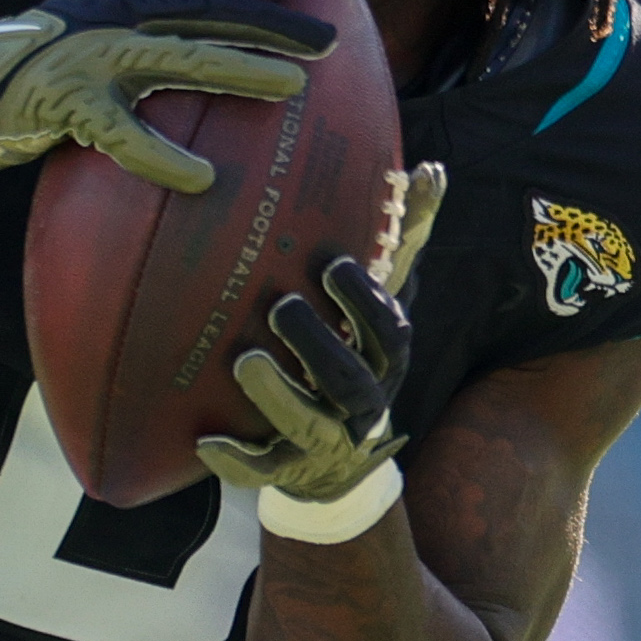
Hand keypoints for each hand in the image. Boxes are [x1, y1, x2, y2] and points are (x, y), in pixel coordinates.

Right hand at [0, 0, 335, 199]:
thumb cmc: (39, 66)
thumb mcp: (99, 27)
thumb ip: (150, 26)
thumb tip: (216, 34)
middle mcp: (114, 9)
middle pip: (208, 7)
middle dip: (272, 20)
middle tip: (328, 42)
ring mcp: (90, 53)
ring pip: (178, 56)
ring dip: (238, 68)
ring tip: (291, 88)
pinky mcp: (66, 101)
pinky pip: (122, 133)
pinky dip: (162, 155)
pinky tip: (201, 176)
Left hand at [199, 163, 447, 509]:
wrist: (334, 456)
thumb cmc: (352, 355)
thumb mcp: (378, 302)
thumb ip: (402, 240)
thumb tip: (432, 168)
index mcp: (384, 362)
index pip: (389, 333)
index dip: (364, 302)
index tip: (330, 266)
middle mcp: (362, 404)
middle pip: (352, 380)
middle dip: (318, 343)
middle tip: (279, 305)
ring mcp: (324, 441)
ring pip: (309, 424)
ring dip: (279, 394)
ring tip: (244, 360)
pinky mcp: (286, 470)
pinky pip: (264, 472)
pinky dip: (238, 460)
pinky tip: (207, 443)